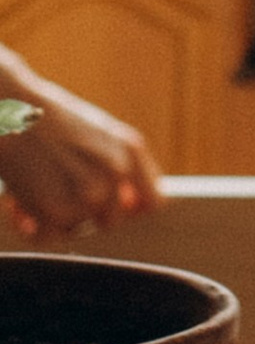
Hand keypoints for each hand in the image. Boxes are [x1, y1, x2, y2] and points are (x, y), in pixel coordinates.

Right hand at [0, 66, 161, 234]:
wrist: (7, 105)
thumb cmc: (47, 118)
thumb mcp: (98, 132)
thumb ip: (121, 166)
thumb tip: (131, 207)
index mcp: (129, 151)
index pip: (152, 203)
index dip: (131, 210)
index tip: (111, 207)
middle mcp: (115, 173)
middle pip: (110, 222)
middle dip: (83, 214)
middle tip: (54, 190)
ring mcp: (88, 194)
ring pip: (76, 229)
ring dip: (51, 216)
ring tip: (33, 186)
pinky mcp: (56, 210)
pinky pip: (47, 238)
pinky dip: (29, 227)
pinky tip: (17, 204)